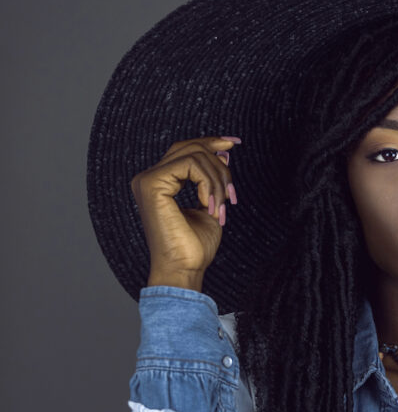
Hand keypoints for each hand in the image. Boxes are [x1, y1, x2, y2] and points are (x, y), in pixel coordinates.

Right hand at [130, 135, 240, 290]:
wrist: (185, 269)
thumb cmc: (195, 248)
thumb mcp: (210, 206)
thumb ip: (212, 179)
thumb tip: (223, 151)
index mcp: (160, 183)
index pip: (185, 150)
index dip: (210, 142)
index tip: (234, 143)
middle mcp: (149, 178)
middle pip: (190, 148)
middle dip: (220, 167)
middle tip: (231, 197)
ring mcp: (148, 179)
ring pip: (194, 155)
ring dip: (218, 181)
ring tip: (221, 208)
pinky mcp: (153, 183)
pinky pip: (191, 165)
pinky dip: (208, 185)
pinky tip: (209, 206)